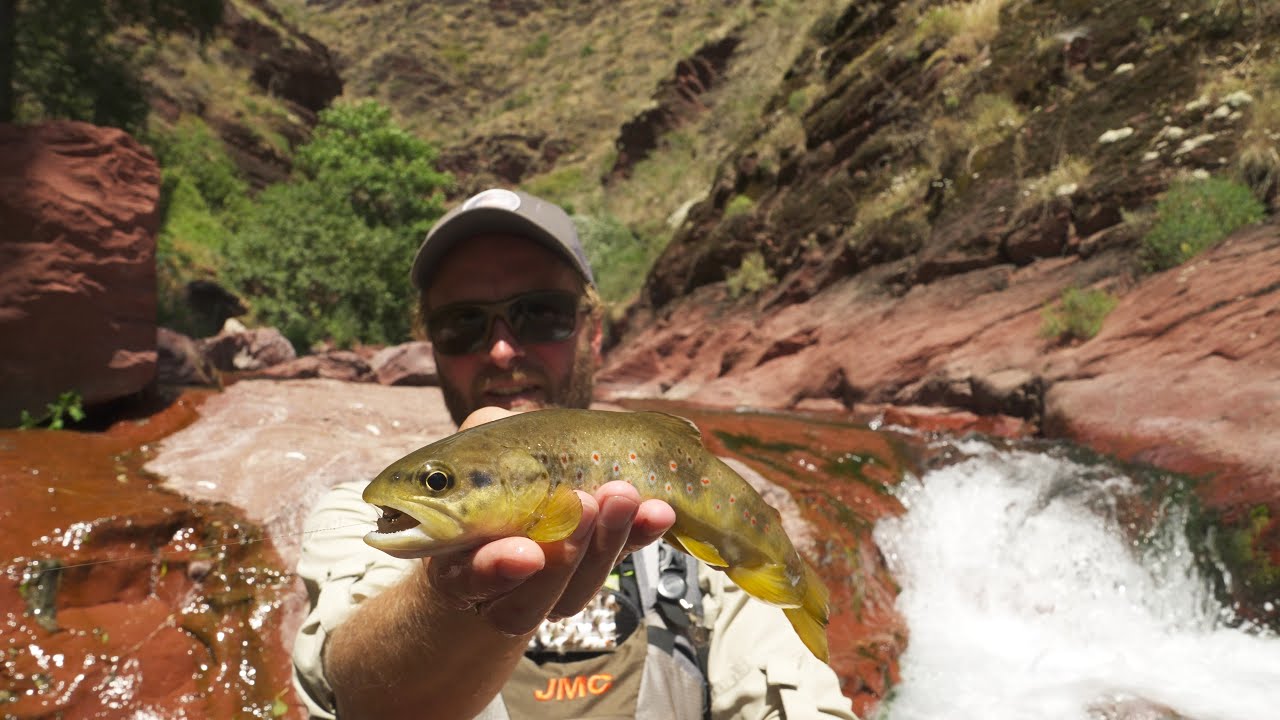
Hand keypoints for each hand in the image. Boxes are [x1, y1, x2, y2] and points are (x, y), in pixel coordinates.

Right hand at [424, 407, 676, 635]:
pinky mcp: (598, 568)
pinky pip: (620, 563)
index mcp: (458, 565)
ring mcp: (554, 588)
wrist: (527, 499)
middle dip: (565, 551)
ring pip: (580, 587)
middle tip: (583, 503)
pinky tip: (658, 511)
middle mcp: (502, 591)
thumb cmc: (487, 475)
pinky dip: (640, 535)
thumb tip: (496, 422)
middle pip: (533, 594)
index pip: (469, 579)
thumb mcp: (475, 449)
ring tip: (621, 495)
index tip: (526, 553)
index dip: (495, 570)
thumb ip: (478, 437)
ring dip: (605, 540)